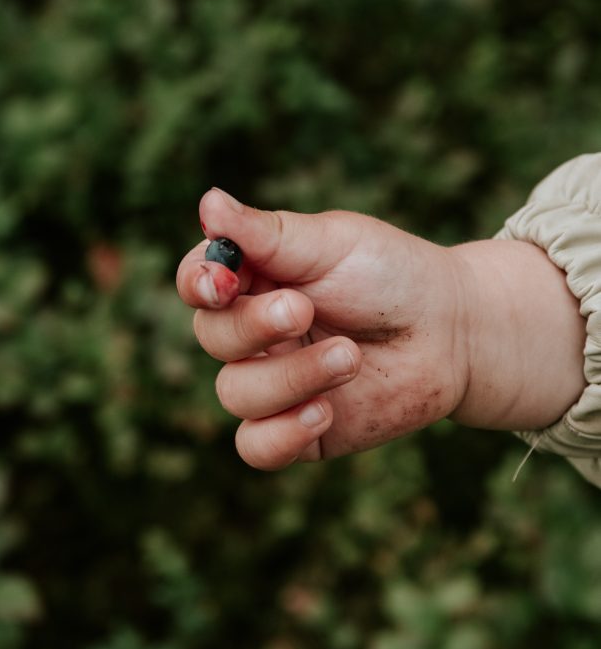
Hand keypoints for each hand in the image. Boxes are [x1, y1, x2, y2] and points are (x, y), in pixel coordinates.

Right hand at [177, 189, 470, 468]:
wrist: (451, 331)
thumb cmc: (391, 274)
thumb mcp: (332, 243)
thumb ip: (268, 234)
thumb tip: (208, 202)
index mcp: (252, 278)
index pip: (197, 282)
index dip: (199, 283)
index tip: (223, 282)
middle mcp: (252, 333)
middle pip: (210, 337)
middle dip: (253, 326)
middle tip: (304, 309)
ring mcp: (272, 382)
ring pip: (235, 392)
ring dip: (289, 376)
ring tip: (351, 357)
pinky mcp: (298, 430)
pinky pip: (256, 446)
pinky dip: (280, 433)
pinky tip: (323, 413)